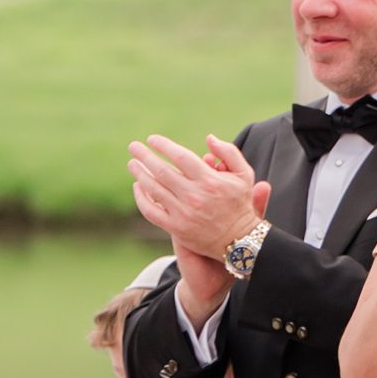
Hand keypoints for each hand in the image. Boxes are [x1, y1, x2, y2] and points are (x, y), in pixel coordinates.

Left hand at [129, 133, 267, 263]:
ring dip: (139, 174)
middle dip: (144, 156)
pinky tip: (137, 187)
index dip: (163, 146)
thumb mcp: (244, 175)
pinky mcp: (176, 228)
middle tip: (133, 147)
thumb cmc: (240, 204)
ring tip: (132, 163)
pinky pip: (151, 211)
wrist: (239, 240)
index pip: (180, 157)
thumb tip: (209, 138)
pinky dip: (141, 198)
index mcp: (209, 180)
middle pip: (162, 171)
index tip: (152, 139)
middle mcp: (194, 196)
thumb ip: (228, 152)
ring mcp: (183, 213)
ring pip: (154, 189)